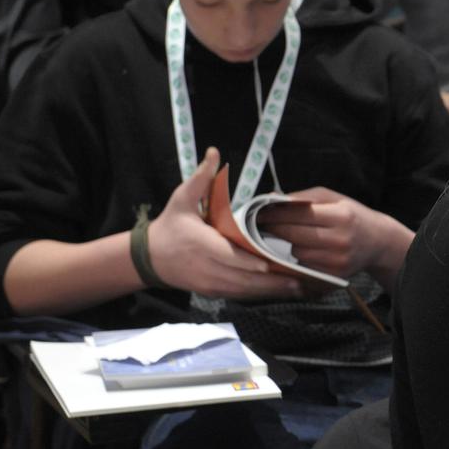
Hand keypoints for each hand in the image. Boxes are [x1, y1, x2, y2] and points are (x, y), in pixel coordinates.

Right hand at [148, 147, 300, 298]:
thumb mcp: (182, 199)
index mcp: (202, 243)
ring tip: (296, 287)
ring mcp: (210, 283)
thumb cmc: (170, 225)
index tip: (273, 263)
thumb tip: (214, 152)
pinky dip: (258, 294)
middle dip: (271, 280)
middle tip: (299, 278)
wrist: (148, 258)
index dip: (250, 262)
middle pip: (242, 278)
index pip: (229, 256)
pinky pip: (238, 295)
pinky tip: (278, 291)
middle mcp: (207, 267)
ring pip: (243, 290)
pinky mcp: (212, 292)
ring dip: (269, 290)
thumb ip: (202, 178)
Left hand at [254, 187, 406, 280]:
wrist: (379, 242)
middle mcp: (341, 240)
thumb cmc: (352, 216)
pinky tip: (297, 251)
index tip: (257, 212)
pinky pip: (304, 268)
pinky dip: (296, 259)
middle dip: (273, 229)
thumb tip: (271, 199)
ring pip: (295, 254)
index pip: (298, 214)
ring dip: (285, 246)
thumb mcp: (333, 198)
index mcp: (342, 216)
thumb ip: (303, 197)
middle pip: (293, 236)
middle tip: (259, 225)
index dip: (273, 214)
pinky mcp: (334, 277)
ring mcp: (337, 262)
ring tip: (282, 237)